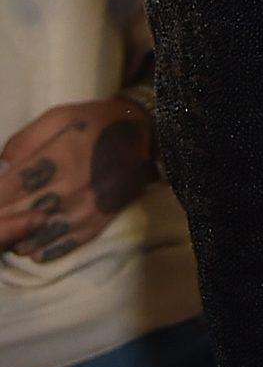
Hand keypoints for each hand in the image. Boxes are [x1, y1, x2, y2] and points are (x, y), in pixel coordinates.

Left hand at [0, 98, 155, 261]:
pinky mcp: (96, 223)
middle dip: (1, 217)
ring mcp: (84, 210)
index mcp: (60, 157)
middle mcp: (72, 188)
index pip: (9, 189)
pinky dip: (40, 248)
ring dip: (16, 237)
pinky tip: (30, 244)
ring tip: (10, 229)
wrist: (143, 134)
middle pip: (18, 215)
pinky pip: (60, 246)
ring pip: (36, 236)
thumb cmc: (94, 122)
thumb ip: (24, 142)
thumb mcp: (58, 117)